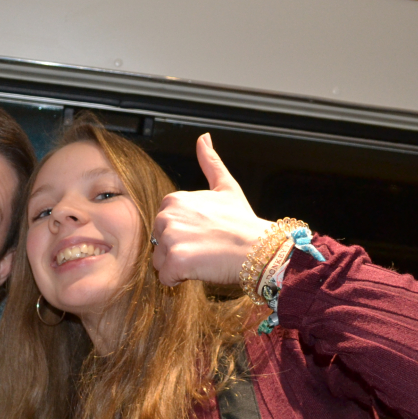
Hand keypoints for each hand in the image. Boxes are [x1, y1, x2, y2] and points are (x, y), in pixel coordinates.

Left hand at [151, 133, 270, 286]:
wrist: (259, 248)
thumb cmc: (243, 222)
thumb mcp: (226, 187)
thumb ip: (210, 162)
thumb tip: (203, 137)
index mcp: (173, 200)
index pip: (164, 227)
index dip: (184, 235)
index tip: (205, 234)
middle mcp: (167, 216)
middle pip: (159, 245)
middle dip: (179, 251)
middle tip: (206, 248)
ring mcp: (170, 239)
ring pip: (161, 263)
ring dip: (180, 267)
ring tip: (205, 259)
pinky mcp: (175, 261)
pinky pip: (166, 279)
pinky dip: (180, 281)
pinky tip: (201, 270)